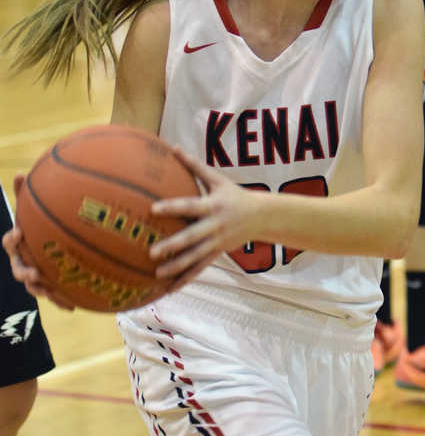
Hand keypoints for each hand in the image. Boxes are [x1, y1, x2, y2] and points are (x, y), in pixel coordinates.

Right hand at [2, 176, 74, 309]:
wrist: (51, 244)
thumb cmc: (41, 224)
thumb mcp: (35, 209)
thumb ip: (27, 194)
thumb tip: (19, 173)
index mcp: (20, 243)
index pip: (10, 242)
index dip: (12, 238)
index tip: (19, 232)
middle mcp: (24, 261)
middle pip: (19, 269)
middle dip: (24, 272)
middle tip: (35, 272)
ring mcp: (36, 275)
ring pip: (34, 286)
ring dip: (40, 289)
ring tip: (49, 291)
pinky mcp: (50, 285)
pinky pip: (54, 295)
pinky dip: (60, 301)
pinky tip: (72, 307)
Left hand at [149, 148, 264, 287]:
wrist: (262, 216)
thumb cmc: (235, 195)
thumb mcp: (218, 179)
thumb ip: (195, 166)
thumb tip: (173, 147)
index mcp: (213, 206)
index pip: (190, 206)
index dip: (172, 208)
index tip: (153, 209)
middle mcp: (214, 226)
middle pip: (191, 237)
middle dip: (172, 246)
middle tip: (152, 252)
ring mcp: (217, 242)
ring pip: (195, 257)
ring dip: (176, 266)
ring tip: (157, 274)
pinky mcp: (218, 253)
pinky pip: (199, 268)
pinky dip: (185, 278)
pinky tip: (170, 288)